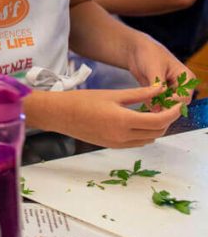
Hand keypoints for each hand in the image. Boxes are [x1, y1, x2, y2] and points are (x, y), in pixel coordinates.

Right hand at [53, 85, 180, 147]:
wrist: (59, 115)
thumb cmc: (82, 100)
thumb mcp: (112, 94)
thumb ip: (138, 94)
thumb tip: (159, 90)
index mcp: (123, 120)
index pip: (158, 121)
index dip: (172, 113)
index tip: (176, 104)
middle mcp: (122, 136)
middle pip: (156, 132)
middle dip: (165, 120)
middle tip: (165, 107)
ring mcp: (117, 143)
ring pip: (148, 139)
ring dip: (155, 128)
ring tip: (151, 113)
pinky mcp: (112, 146)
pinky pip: (136, 143)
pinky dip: (143, 134)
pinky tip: (137, 122)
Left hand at [125, 33, 195, 103]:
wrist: (136, 51)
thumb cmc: (149, 54)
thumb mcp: (154, 69)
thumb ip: (157, 86)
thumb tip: (157, 105)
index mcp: (186, 77)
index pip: (184, 97)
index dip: (172, 103)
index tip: (158, 103)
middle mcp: (181, 86)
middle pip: (177, 105)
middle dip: (163, 107)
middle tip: (149, 106)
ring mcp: (171, 91)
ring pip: (167, 107)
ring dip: (156, 107)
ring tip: (144, 101)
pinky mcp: (160, 95)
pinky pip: (157, 105)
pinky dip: (150, 105)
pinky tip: (142, 101)